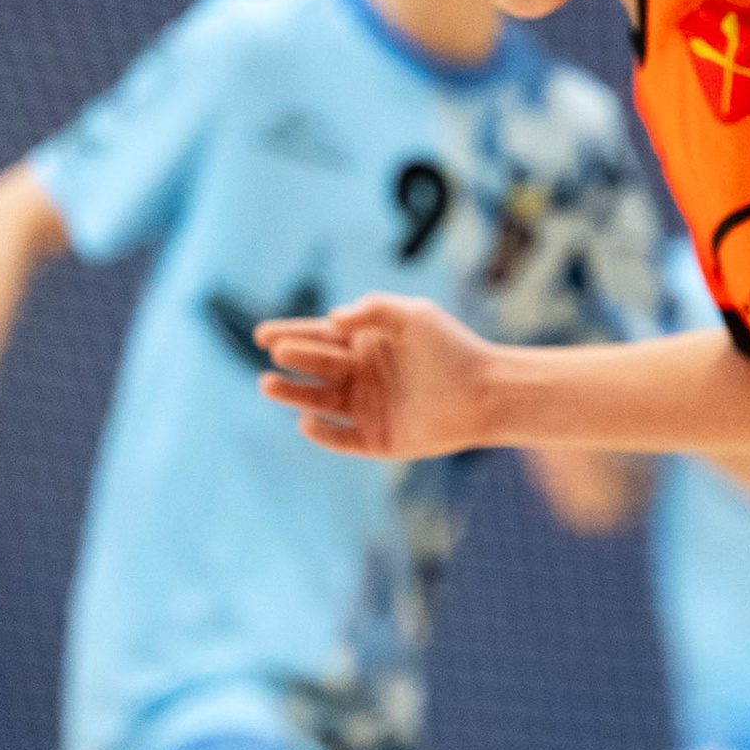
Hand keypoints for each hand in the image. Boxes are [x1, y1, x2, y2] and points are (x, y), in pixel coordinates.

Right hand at [257, 295, 506, 458]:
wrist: (486, 392)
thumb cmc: (452, 349)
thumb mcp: (413, 316)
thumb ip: (373, 310)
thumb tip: (331, 319)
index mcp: (366, 345)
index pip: (319, 338)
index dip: (290, 334)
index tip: (263, 334)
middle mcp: (362, 377)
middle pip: (317, 368)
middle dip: (294, 360)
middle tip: (278, 355)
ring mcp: (368, 409)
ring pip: (321, 403)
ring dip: (295, 394)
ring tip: (270, 386)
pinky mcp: (379, 440)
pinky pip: (343, 439)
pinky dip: (324, 434)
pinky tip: (307, 422)